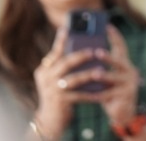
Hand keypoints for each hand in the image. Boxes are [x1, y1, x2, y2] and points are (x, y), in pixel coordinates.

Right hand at [31, 23, 100, 137]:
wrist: (50, 119)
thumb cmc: (58, 93)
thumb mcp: (57, 78)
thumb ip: (64, 65)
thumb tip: (83, 48)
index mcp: (44, 70)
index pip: (54, 52)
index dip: (61, 40)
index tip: (67, 27)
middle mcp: (46, 78)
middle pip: (65, 63)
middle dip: (80, 56)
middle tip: (93, 50)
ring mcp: (53, 90)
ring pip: (73, 79)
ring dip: (88, 74)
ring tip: (100, 70)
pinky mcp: (61, 102)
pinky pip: (79, 95)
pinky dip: (90, 93)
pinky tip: (101, 91)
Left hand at [95, 26, 142, 123]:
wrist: (124, 114)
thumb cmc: (111, 93)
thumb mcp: (106, 78)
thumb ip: (99, 68)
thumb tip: (79, 55)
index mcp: (124, 65)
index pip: (121, 47)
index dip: (115, 36)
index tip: (107, 26)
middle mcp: (130, 72)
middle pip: (119, 61)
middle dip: (108, 57)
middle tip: (97, 52)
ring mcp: (129, 84)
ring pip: (114, 78)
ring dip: (103, 76)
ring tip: (94, 74)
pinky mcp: (126, 96)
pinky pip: (109, 95)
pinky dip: (97, 95)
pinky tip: (88, 95)